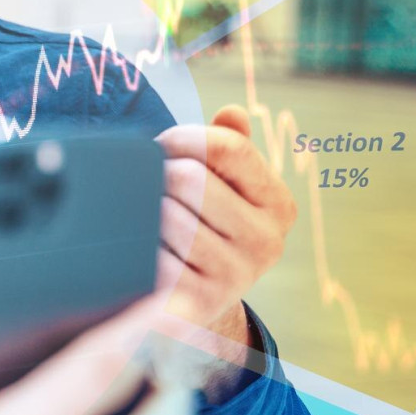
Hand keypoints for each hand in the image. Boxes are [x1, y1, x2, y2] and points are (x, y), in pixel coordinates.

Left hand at [155, 104, 297, 393]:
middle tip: (144, 182)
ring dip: (142, 210)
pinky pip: (151, 256)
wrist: (198, 299)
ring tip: (141, 216)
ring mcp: (235, 275)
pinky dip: (136, 247)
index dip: (184, 136)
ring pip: (166, 216)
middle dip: (157, 173)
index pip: (229, 147)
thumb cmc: (207, 226)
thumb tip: (233, 112)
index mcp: (279, 205)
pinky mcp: (198, 302)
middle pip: (191, 179)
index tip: (161, 144)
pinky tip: (138, 248)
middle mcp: (266, 242)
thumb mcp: (228, 188)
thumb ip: (230, 146)